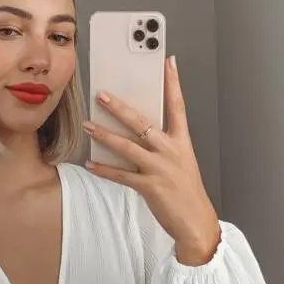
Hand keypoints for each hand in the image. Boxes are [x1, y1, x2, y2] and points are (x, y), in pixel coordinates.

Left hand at [82, 55, 221, 264]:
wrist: (195, 221)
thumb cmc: (186, 191)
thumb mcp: (181, 162)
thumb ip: (162, 145)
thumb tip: (139, 130)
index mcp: (182, 142)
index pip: (178, 106)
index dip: (173, 82)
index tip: (168, 62)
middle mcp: (171, 151)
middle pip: (143, 122)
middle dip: (120, 108)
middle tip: (102, 95)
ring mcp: (160, 169)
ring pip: (128, 146)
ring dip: (105, 135)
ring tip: (88, 126)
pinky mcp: (150, 187)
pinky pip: (122, 175)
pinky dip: (105, 170)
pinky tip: (91, 164)